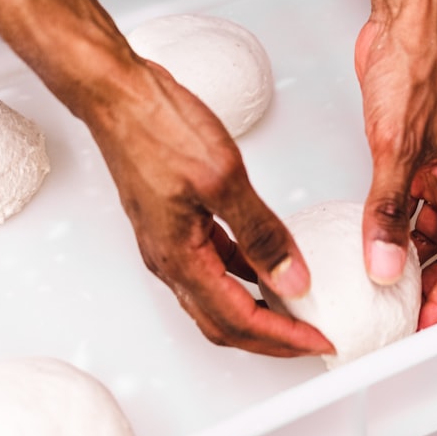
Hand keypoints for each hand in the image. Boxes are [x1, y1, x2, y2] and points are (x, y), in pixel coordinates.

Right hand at [80, 55, 333, 356]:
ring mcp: (168, 242)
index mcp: (180, 258)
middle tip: (310, 337)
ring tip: (295, 308)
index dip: (283, 336)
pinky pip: (212, 265)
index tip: (317, 339)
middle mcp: (169, 260)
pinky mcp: (172, 223)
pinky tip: (265, 264)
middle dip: (270, 338)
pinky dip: (243, 275)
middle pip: (223, 323)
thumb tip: (292, 278)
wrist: (119, 96)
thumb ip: (260, 234)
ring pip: (216, 298)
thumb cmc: (158, 127)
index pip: (238, 319)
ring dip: (256, 310)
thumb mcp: (223, 179)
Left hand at [354, 15, 436, 328]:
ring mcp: (435, 167)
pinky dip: (390, 224)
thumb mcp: (397, 150)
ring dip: (406, 255)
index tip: (423, 323)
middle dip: (427, 282)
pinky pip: (405, 203)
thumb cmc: (416, 73)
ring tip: (380, 283)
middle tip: (398, 312)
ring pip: (426, 228)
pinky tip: (368, 237)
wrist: (404, 26)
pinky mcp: (412, 154)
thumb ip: (388, 212)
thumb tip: (384, 265)